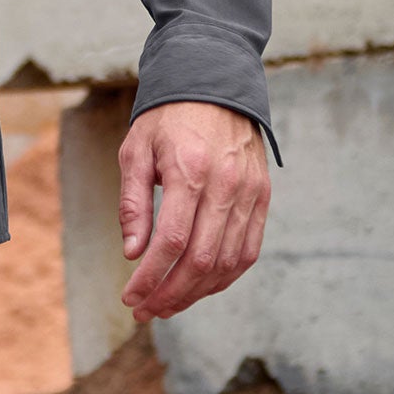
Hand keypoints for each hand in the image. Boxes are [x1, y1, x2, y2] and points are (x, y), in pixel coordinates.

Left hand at [117, 100, 269, 322]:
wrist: (213, 83)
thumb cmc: (167, 118)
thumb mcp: (136, 149)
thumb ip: (133, 202)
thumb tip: (133, 253)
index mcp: (189, 169)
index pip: (172, 240)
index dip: (150, 277)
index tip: (130, 296)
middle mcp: (225, 185)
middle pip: (201, 260)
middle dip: (170, 293)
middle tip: (146, 310)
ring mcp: (250, 193)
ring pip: (227, 263)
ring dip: (196, 292)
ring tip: (168, 304)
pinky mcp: (263, 197)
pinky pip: (247, 251)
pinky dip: (224, 276)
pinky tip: (199, 286)